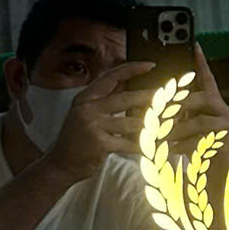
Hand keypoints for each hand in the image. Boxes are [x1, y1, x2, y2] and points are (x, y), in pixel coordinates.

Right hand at [42, 61, 157, 181]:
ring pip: (130, 123)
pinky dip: (141, 146)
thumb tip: (127, 80)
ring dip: (149, 125)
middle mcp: (88, 109)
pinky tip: (151, 146)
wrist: (60, 164)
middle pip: (126, 99)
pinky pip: (128, 143)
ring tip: (164, 123)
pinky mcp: (99, 144)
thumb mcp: (86, 113)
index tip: (150, 65)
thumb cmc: (77, 138)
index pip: (111, 77)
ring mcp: (93, 126)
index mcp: (86, 98)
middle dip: (150, 97)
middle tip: (168, 95)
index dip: (132, 69)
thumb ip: (105, 98)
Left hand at [168, 45, 228, 155]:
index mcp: (218, 107)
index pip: (209, 81)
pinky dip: (183, 146)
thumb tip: (162, 108)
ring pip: (198, 121)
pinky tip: (173, 152)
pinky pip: (200, 140)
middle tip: (158, 109)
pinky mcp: (228, 143)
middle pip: (201, 98)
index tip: (195, 46)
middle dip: (177, 104)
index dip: (202, 64)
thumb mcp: (192, 132)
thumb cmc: (204, 155)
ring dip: (176, 130)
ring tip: (162, 138)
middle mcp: (227, 113)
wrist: (223, 181)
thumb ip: (184, 118)